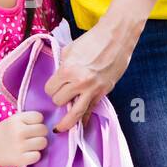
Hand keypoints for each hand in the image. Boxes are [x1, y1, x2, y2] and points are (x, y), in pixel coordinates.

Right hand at [0, 111, 48, 166]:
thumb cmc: (0, 134)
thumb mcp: (11, 121)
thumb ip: (27, 121)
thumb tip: (50, 124)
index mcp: (16, 119)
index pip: (39, 117)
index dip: (36, 122)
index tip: (29, 127)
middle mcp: (18, 131)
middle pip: (43, 130)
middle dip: (39, 134)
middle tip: (30, 138)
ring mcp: (19, 146)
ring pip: (43, 143)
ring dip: (38, 145)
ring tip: (29, 146)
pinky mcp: (19, 160)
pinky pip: (37, 156)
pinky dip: (33, 156)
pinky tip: (26, 155)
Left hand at [45, 16, 141, 132]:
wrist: (116, 37)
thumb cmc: (93, 40)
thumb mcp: (69, 50)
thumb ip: (62, 65)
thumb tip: (58, 77)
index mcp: (68, 70)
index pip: (50, 89)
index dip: (50, 88)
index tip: (53, 86)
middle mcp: (79, 83)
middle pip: (59, 101)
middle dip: (58, 98)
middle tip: (61, 94)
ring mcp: (93, 89)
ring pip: (75, 114)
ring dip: (66, 122)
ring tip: (60, 129)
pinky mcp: (103, 92)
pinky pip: (91, 110)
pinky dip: (85, 119)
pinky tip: (81, 126)